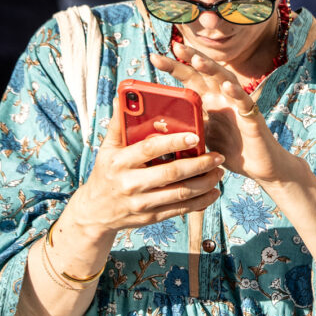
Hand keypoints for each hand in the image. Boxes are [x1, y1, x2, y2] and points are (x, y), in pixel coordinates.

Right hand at [74, 101, 223, 240]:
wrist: (96, 211)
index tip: (196, 136)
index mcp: (120, 162)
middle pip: (171, 174)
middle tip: (218, 156)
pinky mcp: (151, 217)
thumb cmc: (106, 172)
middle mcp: (131, 183)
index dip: (174, 142)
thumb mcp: (107, 148)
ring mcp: (142, 203)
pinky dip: (200, 202)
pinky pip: (180, 210)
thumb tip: (123, 97)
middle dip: (199, 164)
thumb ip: (118, 124)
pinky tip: (213, 191)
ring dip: (205, 183)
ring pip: (180, 194)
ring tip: (219, 171)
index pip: (150, 149)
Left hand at [151, 44, 290, 183]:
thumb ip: (186, 126)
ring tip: (197, 60)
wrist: (258, 168)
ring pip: (226, 80)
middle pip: (206, 73)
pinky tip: (227, 85)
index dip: (175, 67)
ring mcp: (238, 106)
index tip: (154, 57)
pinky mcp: (252, 118)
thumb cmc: (230, 151)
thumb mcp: (202, 137)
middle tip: (176, 47)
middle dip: (191, 58)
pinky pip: (245, 102)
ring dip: (212, 70)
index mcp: (209, 101)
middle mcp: (223, 98)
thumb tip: (158, 125)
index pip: (190, 79)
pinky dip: (237, 93)